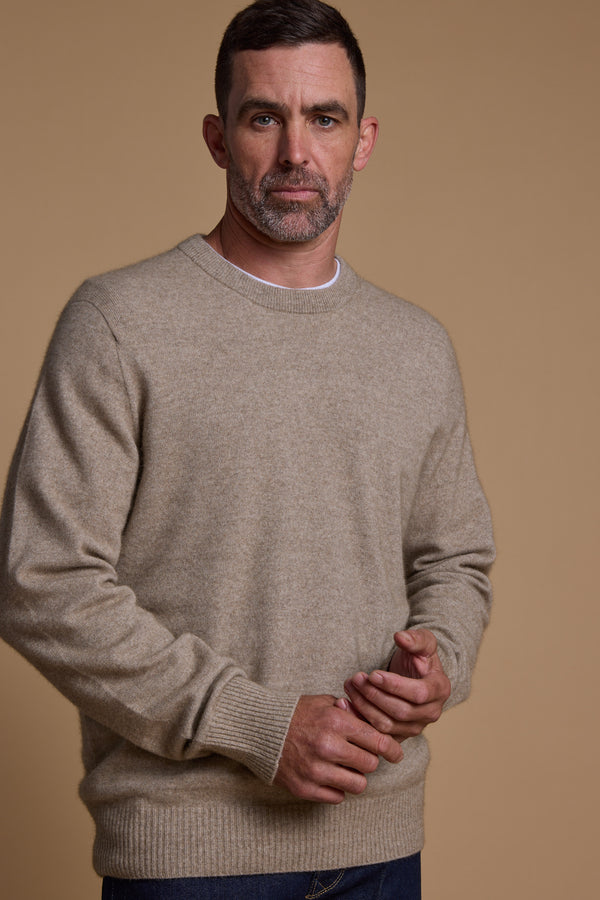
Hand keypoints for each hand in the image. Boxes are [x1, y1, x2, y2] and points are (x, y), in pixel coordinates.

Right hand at [274, 694, 403, 803]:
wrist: (259, 729)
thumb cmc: (295, 713)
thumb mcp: (324, 703)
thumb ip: (351, 713)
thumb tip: (375, 724)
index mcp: (336, 722)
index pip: (377, 741)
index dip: (392, 749)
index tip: (397, 754)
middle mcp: (328, 746)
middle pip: (370, 764)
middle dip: (368, 760)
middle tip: (360, 755)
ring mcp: (316, 770)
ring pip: (358, 785)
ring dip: (355, 776)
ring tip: (345, 767)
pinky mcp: (305, 788)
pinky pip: (337, 797)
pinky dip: (337, 788)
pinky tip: (329, 775)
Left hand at [339, 630, 450, 740]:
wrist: (414, 674)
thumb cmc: (419, 657)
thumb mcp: (423, 642)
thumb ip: (415, 638)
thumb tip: (400, 637)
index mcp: (440, 690)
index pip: (418, 694)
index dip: (394, 686)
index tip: (373, 674)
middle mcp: (431, 713)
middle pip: (400, 712)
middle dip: (374, 695)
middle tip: (356, 679)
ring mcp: (415, 727)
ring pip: (387, 725)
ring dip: (364, 706)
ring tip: (350, 686)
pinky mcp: (398, 735)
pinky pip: (376, 734)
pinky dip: (358, 720)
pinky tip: (344, 704)